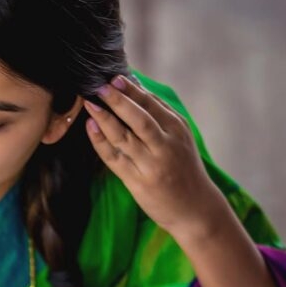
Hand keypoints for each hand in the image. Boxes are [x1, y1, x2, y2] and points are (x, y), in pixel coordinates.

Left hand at [83, 76, 226, 240]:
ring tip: (90, 103)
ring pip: (124, 137)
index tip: (115, 77)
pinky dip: (101, 142)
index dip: (132, 90)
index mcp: (177, 130)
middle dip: (118, 100)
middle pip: (139, 118)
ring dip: (106, 118)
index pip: (152, 105)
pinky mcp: (138, 182)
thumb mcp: (180, 138)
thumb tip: (135, 85)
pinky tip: (91, 127)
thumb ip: (160, 114)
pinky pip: (115, 159)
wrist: (195, 209)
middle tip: (99, 85)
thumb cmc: (184, 169)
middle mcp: (166, 146)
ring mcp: (152, 165)